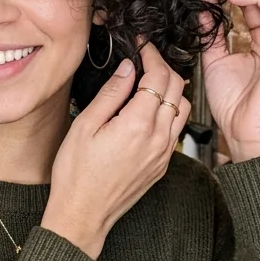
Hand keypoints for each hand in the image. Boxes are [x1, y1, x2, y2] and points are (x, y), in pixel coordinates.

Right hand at [42, 41, 191, 256]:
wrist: (83, 214)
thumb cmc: (76, 174)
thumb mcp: (85, 125)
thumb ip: (111, 93)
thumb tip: (127, 68)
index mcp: (138, 124)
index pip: (159, 77)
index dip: (152, 55)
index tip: (141, 46)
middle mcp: (158, 138)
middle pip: (178, 88)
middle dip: (164, 67)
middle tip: (145, 58)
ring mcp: (163, 153)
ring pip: (183, 109)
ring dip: (172, 89)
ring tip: (150, 82)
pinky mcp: (162, 165)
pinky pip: (176, 130)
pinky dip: (169, 111)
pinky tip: (149, 110)